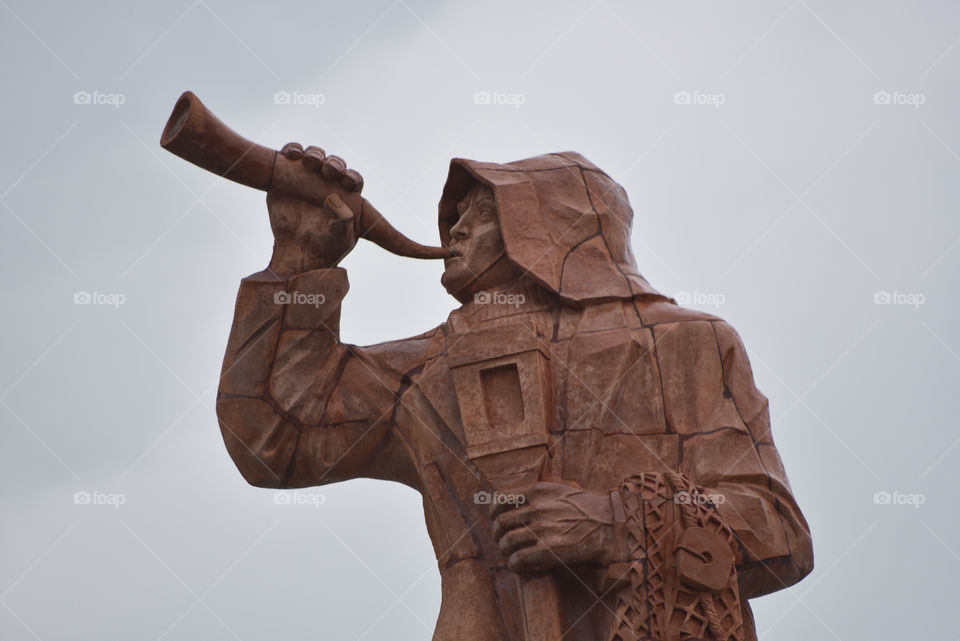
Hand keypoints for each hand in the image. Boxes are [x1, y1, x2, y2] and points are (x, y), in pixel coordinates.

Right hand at [266, 143, 364, 275]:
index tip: (347, 182)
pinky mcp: (288, 175)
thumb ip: (343, 220)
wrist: (294, 252)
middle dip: (334, 164)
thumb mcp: (339, 237)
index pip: (354, 181)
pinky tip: (292, 155)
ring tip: (310, 162)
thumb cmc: (324, 248)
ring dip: (315, 154)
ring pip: (316, 156)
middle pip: (336, 164)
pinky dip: (293, 149)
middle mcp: (329, 185)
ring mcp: (309, 178)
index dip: (352, 178)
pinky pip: (293, 153)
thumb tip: (334, 198)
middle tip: (328, 171)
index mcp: (348, 197)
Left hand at [491, 481, 615, 572]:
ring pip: (507, 542)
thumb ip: (537, 494)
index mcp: (537, 492)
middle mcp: (536, 509)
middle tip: (503, 540)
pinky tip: (518, 565)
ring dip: (505, 551)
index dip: (494, 512)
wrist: (609, 523)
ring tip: (510, 554)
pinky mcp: (549, 550)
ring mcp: (542, 529)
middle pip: (501, 523)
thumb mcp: (559, 490)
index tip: (496, 519)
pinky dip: (514, 564)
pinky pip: (519, 559)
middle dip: (498, 534)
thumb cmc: (587, 507)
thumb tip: (516, 502)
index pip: (501, 500)